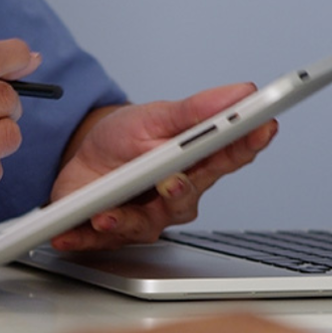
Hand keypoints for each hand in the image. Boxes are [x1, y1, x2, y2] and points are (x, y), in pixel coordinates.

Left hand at [50, 84, 278, 250]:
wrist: (83, 154)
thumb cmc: (127, 138)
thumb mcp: (157, 115)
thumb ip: (197, 110)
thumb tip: (241, 92)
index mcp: (194, 165)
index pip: (229, 157)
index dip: (248, 144)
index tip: (263, 128)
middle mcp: (175, 197)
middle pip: (185, 198)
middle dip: (180, 191)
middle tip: (172, 182)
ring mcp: (145, 218)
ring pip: (144, 226)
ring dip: (125, 221)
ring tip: (107, 214)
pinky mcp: (111, 232)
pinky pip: (98, 240)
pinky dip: (81, 238)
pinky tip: (68, 235)